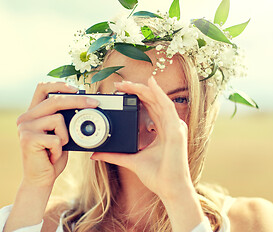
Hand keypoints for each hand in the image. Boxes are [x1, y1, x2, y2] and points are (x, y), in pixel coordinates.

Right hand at [16, 82, 98, 187]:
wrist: (41, 178)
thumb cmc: (53, 155)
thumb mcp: (61, 134)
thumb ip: (64, 120)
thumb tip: (87, 105)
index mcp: (33, 113)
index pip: (43, 88)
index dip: (60, 85)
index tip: (77, 88)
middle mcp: (26, 117)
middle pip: (55, 100)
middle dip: (78, 100)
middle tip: (95, 103)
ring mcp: (25, 127)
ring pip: (58, 119)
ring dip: (65, 136)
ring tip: (57, 148)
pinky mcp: (28, 139)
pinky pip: (56, 138)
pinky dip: (60, 149)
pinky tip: (52, 156)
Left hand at [90, 77, 193, 199]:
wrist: (169, 189)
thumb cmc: (157, 176)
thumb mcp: (131, 160)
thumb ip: (114, 155)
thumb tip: (96, 154)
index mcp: (162, 130)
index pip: (150, 108)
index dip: (137, 97)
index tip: (120, 92)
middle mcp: (170, 125)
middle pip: (153, 101)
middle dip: (136, 90)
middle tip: (119, 84)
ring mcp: (175, 126)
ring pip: (159, 100)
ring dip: (143, 89)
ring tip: (127, 83)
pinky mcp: (176, 130)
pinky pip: (167, 107)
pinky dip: (159, 93)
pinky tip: (150, 83)